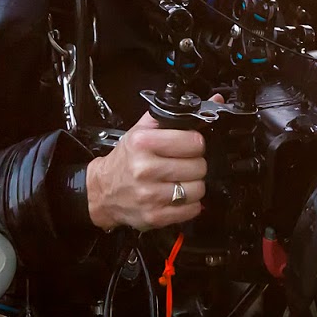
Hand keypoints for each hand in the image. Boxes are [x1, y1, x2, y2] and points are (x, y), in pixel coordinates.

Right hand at [85, 111, 207, 231]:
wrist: (102, 191)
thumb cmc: (126, 160)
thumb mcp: (141, 130)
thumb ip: (173, 115)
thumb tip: (214, 101)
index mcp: (142, 143)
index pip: (193, 142)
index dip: (195, 143)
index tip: (189, 145)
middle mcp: (145, 169)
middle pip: (199, 166)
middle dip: (195, 164)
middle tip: (183, 164)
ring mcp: (150, 195)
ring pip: (198, 189)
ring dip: (194, 185)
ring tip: (180, 180)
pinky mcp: (155, 216)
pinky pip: (192, 209)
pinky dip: (190, 204)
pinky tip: (177, 197)